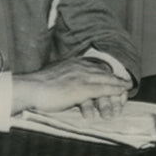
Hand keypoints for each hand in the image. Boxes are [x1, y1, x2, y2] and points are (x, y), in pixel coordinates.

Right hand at [13, 58, 131, 118]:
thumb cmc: (37, 86)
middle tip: (125, 84)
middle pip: (103, 72)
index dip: (106, 74)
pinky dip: (115, 90)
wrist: (29, 88)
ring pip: (106, 79)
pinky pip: (103, 89)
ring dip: (118, 85)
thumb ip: (64, 77)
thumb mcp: (54, 76)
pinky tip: (122, 92)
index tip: (113, 78)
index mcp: (73, 64)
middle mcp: (79, 67)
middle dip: (115, 79)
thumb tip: (66, 83)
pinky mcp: (82, 88)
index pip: (94, 67)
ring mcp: (82, 77)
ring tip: (127, 88)